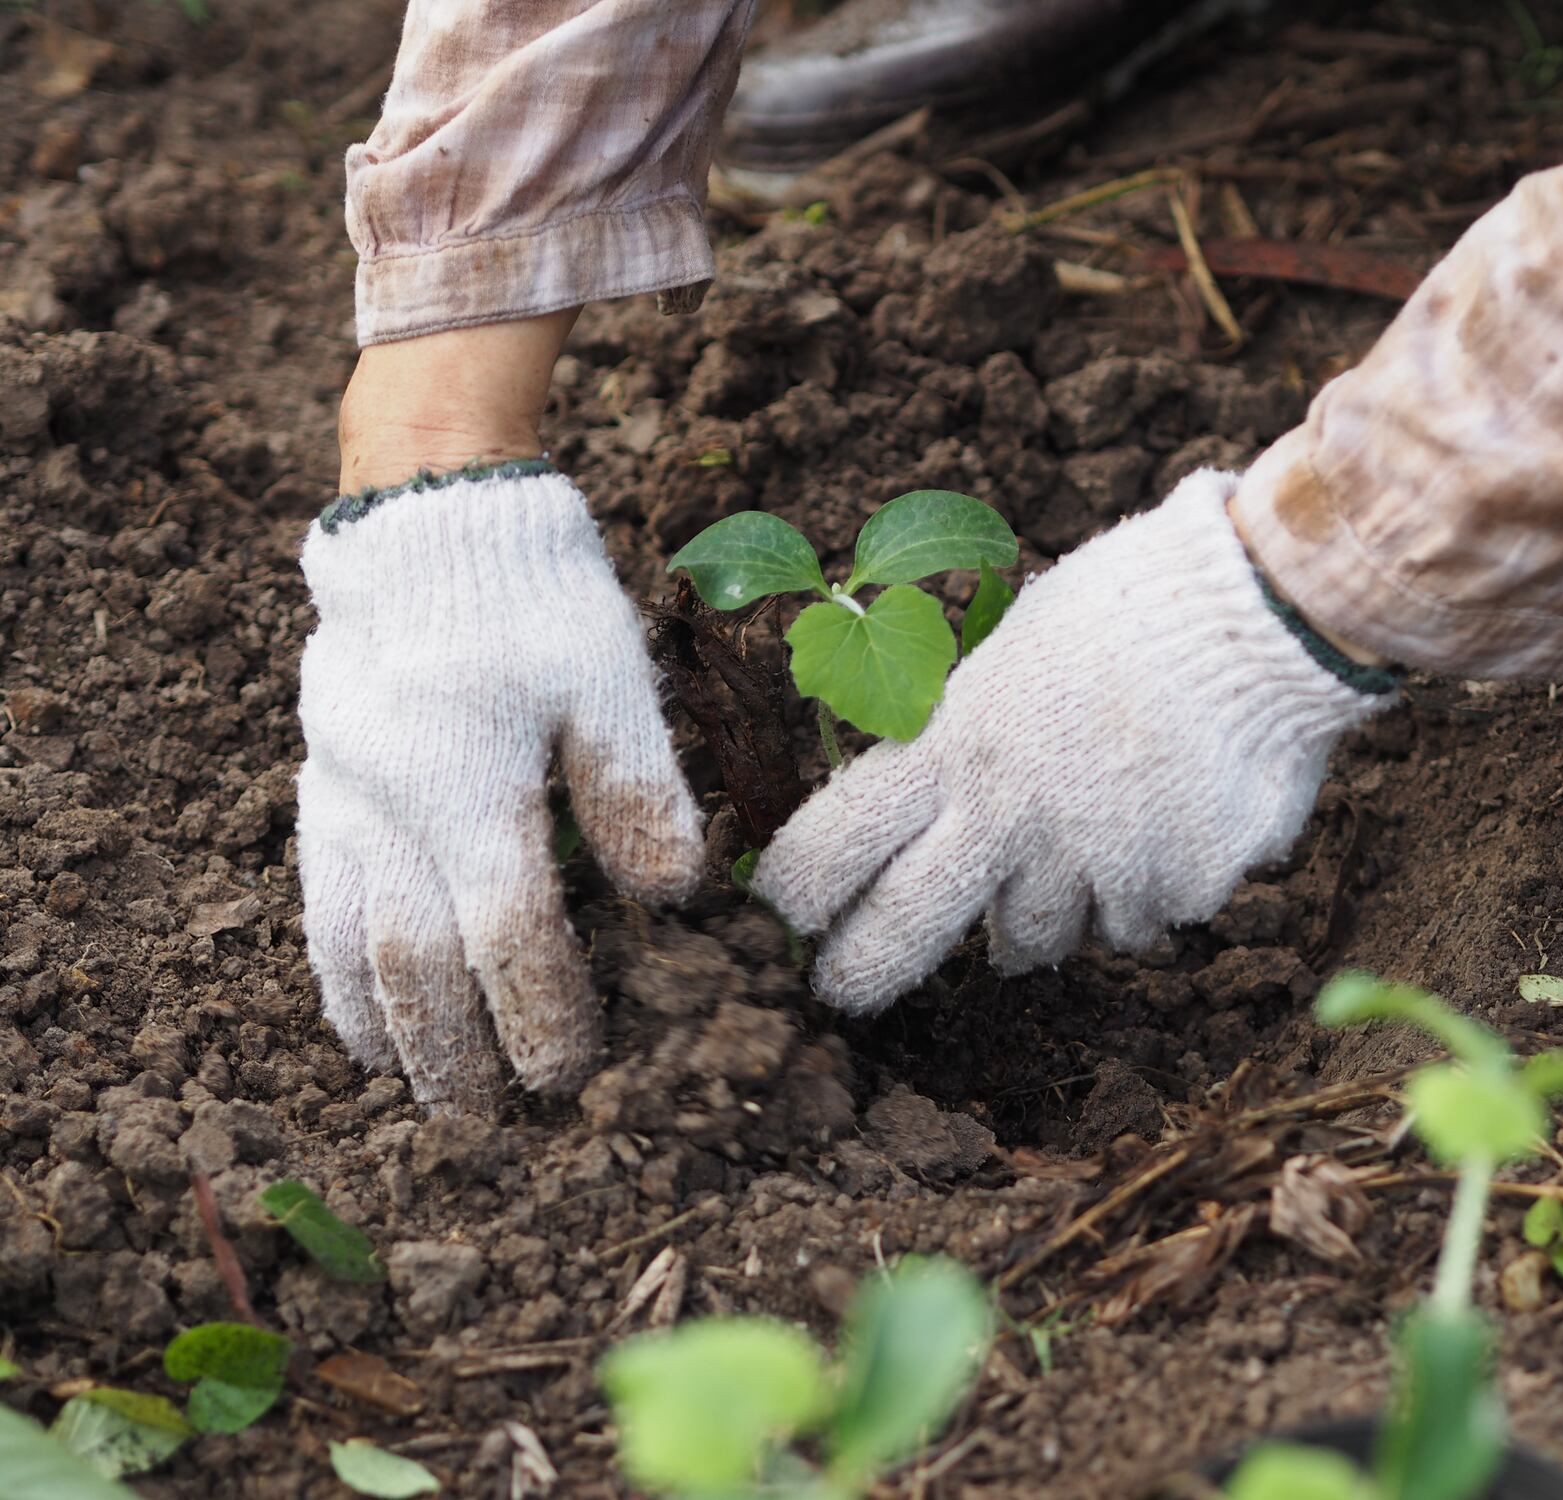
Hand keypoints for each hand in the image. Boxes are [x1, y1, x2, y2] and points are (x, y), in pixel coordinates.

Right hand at [296, 467, 702, 1110]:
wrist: (430, 518)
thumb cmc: (532, 596)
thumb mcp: (609, 678)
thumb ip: (635, 789)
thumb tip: (672, 897)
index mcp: (468, 786)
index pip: (507, 935)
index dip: (540, 1012)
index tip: (570, 1077)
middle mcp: (391, 808)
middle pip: (417, 962)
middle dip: (457, 1049)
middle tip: (490, 1124)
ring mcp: (344, 798)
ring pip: (351, 941)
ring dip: (388, 1028)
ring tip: (415, 1095)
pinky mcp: (322, 783)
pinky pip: (314, 898)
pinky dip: (333, 969)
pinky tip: (353, 1016)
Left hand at [754, 469, 1391, 1013]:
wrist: (1261, 616)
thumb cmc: (1130, 609)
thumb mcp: (1015, 652)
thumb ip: (970, 734)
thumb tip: (938, 798)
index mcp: (954, 742)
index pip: (839, 838)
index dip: (798, 889)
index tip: (783, 914)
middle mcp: (1008, 817)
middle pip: (905, 928)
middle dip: (862, 970)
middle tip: (841, 991)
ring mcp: (1091, 866)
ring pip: (1035, 937)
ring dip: (1036, 913)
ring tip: (1066, 850)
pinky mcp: (1170, 893)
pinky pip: (1136, 921)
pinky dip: (1139, 892)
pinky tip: (1162, 823)